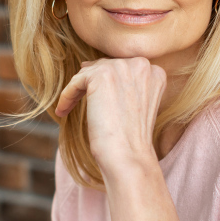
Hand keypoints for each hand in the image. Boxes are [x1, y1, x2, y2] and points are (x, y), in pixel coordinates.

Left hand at [54, 57, 165, 173]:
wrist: (128, 155)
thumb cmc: (131, 138)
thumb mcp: (135, 104)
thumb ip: (124, 83)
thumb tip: (88, 66)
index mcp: (155, 72)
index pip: (123, 69)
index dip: (108, 85)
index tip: (98, 101)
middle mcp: (142, 65)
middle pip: (106, 67)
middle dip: (91, 86)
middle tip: (81, 105)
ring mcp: (122, 68)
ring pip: (89, 73)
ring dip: (76, 91)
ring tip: (68, 108)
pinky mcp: (102, 75)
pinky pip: (76, 81)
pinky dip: (66, 96)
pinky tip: (63, 111)